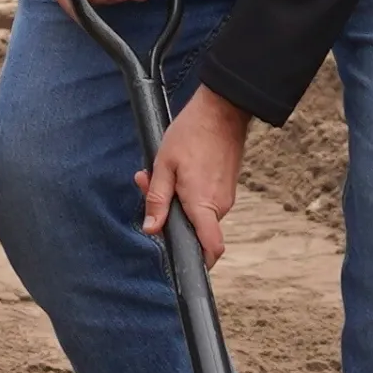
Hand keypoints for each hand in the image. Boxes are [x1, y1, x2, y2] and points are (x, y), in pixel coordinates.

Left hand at [136, 85, 247, 257]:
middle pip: (195, 229)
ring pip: (198, 213)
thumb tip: (151, 229)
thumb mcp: (164, 165)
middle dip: (170, 215)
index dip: (199, 263)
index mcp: (203, 204)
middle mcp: (219, 206)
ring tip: (159, 170)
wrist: (222, 109)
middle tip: (147, 183)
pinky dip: (189, 192)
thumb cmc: (191, 134)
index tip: (183, 263)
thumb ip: (157, 199)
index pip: (211, 248)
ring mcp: (225, 196)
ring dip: (177, 199)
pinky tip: (177, 168)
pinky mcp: (226, 186)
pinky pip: (205, 200)